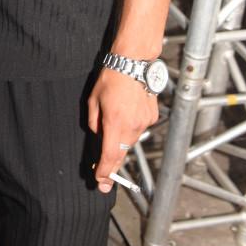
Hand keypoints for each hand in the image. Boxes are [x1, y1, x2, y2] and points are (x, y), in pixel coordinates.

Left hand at [87, 67, 158, 193]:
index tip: (101, 181)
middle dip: (112, 166)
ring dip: (121, 142)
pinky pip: (139, 128)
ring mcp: (144, 122)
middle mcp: (131, 126)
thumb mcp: (93, 100)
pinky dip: (132, 127)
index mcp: (114, 123)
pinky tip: (127, 113)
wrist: (133, 63)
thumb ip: (95, 122)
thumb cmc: (111, 78)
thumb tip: (99, 135)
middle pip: (121, 152)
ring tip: (115, 130)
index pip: (109, 155)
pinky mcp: (151, 117)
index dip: (104, 171)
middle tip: (105, 180)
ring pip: (130, 141)